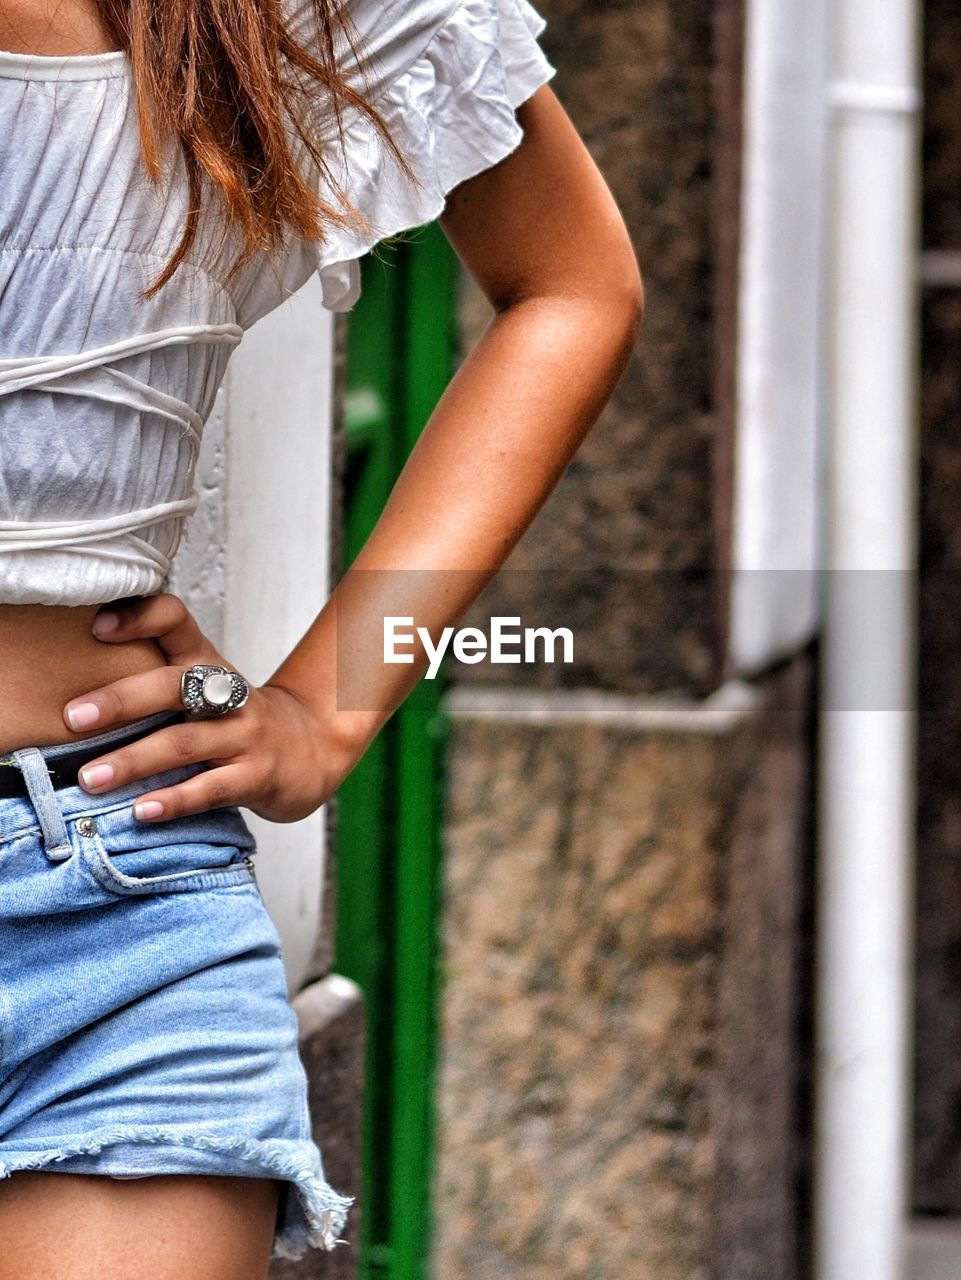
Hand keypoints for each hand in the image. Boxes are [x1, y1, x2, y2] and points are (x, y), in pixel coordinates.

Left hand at [63, 594, 355, 823]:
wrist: (312, 748)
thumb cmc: (236, 718)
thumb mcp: (204, 685)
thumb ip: (153, 677)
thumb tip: (69, 683)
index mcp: (207, 662)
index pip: (176, 621)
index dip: (141, 617)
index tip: (98, 627)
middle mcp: (227, 693)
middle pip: (174, 686)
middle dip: (122, 700)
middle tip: (74, 717)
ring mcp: (245, 734)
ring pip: (185, 743)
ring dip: (134, 760)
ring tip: (91, 778)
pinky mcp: (257, 777)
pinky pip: (211, 789)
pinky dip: (174, 800)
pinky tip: (142, 810)